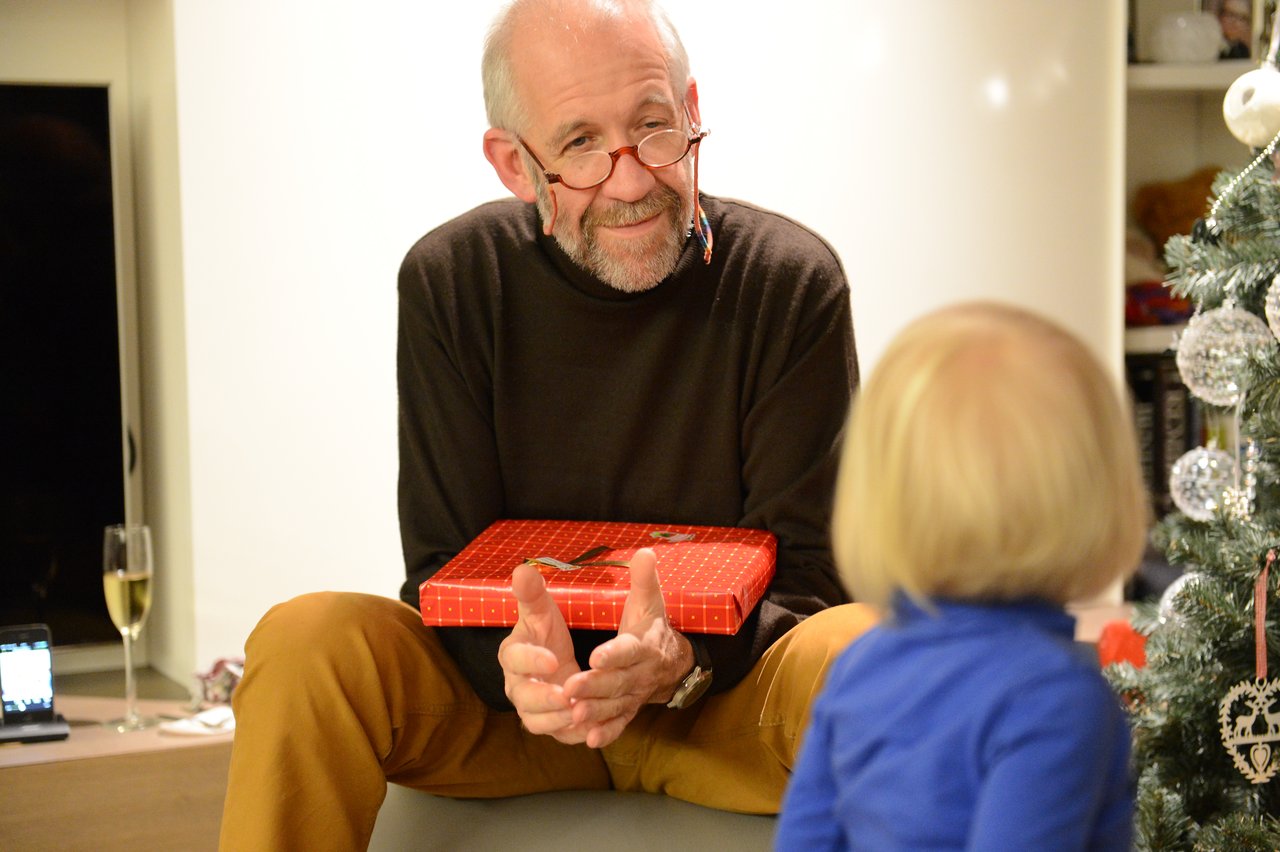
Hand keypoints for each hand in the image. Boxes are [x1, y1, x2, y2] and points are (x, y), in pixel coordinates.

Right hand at [498, 561, 589, 743]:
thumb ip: (533, 594)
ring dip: (557, 721)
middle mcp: (517, 684)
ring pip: (537, 722)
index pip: (513, 659)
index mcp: (513, 654)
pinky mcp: (549, 724)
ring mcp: (531, 707)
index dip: (531, 661)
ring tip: (579, 713)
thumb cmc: (548, 633)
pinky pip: (558, 735)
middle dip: (544, 698)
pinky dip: (572, 735)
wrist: (562, 658)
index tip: (554, 659)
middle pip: (522, 698)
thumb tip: (522, 569)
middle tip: (568, 695)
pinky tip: (589, 730)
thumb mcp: (544, 611)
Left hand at [563, 548, 692, 748]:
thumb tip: (645, 551)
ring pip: (615, 705)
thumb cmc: (652, 628)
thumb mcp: (650, 602)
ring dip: (596, 712)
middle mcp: (641, 673)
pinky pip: (620, 724)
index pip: (629, 650)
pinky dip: (607, 733)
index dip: (614, 654)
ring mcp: (636, 695)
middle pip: (618, 681)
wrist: (674, 663)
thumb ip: (644, 580)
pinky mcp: (630, 710)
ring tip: (574, 714)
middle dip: (594, 686)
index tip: (595, 656)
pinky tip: (590, 740)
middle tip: (569, 688)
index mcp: (643, 644)